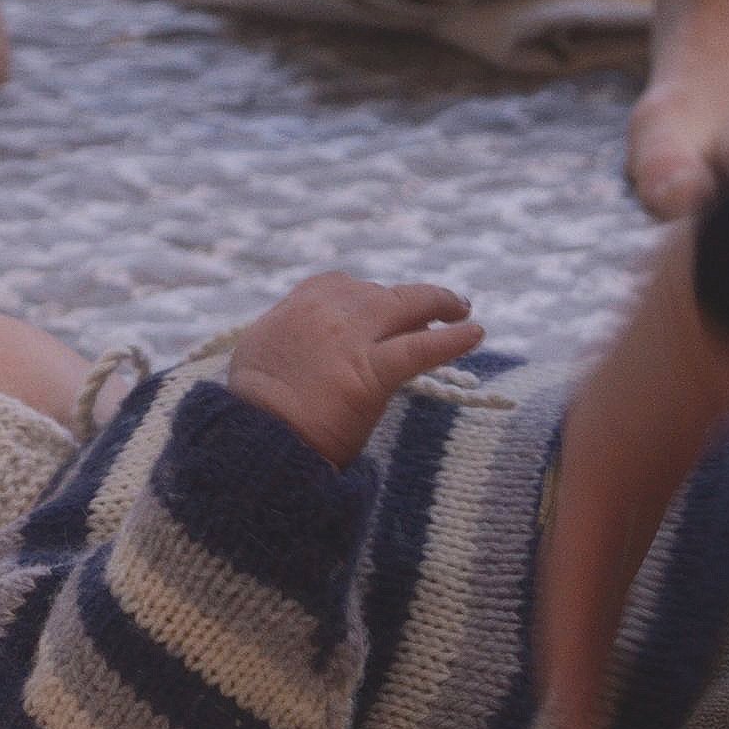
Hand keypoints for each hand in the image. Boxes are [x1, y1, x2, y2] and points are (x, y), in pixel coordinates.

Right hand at [228, 273, 485, 467]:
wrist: (253, 442)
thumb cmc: (254, 409)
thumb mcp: (260, 351)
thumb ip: (289, 333)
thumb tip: (307, 337)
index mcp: (297, 304)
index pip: (344, 286)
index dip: (369, 298)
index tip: (382, 308)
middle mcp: (325, 311)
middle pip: (379, 295)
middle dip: (408, 301)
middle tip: (437, 304)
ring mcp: (350, 339)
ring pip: (407, 307)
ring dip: (439, 303)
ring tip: (461, 309)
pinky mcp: (370, 373)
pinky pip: (421, 349)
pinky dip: (453, 339)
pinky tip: (474, 333)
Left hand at [537, 222, 728, 728]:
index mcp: (661, 420)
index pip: (632, 523)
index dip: (623, 584)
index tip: (615, 646)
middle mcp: (620, 434)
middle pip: (599, 556)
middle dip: (589, 631)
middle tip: (581, 711)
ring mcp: (603, 447)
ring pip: (581, 572)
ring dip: (579, 651)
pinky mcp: (603, 460)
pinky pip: (584, 566)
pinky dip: (578, 634)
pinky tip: (571, 696)